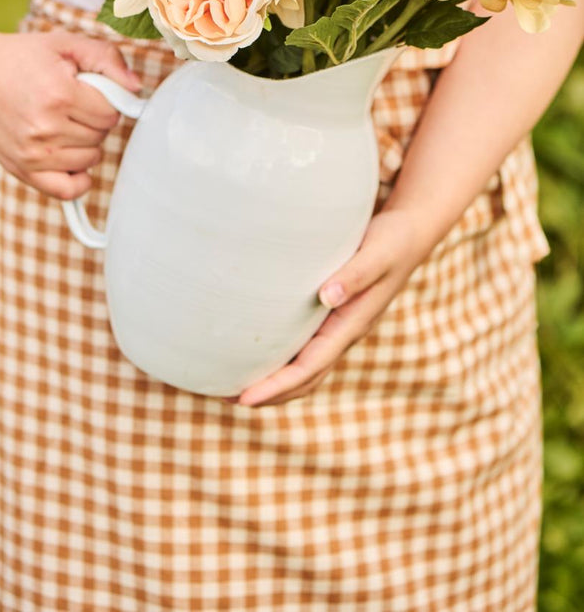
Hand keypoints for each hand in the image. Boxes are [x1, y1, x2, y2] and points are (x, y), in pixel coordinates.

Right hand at [0, 26, 140, 198]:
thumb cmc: (17, 56)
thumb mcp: (65, 44)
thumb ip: (107, 59)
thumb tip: (136, 89)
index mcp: (59, 95)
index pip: (111, 112)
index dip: (106, 99)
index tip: (89, 90)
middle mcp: (45, 128)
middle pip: (101, 136)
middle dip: (94, 118)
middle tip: (71, 102)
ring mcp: (32, 154)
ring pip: (89, 160)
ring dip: (85, 143)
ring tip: (63, 121)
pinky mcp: (21, 170)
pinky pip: (67, 190)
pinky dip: (77, 178)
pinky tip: (72, 159)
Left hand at [237, 207, 429, 406]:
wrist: (410, 236)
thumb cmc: (392, 241)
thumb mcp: (377, 254)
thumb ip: (355, 274)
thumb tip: (327, 296)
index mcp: (352, 325)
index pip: (309, 367)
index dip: (277, 385)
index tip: (245, 399)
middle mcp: (344, 333)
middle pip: (304, 379)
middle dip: (268, 394)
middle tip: (224, 399)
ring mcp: (339, 328)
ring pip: (305, 368)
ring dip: (273, 383)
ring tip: (234, 386)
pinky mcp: (334, 317)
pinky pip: (306, 349)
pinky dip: (283, 361)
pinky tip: (260, 354)